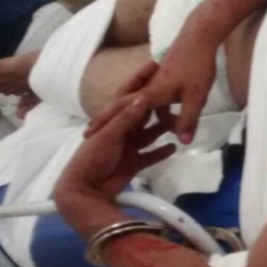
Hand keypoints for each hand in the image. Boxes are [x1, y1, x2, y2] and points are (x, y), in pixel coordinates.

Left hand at [60, 97, 175, 201]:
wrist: (86, 189)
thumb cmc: (92, 157)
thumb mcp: (109, 135)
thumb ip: (126, 118)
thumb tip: (143, 97)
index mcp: (113, 121)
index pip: (130, 102)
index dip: (143, 91)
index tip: (160, 78)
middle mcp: (122, 132)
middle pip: (143, 119)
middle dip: (157, 111)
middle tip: (177, 102)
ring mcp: (129, 148)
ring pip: (149, 136)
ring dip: (162, 130)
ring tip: (179, 125)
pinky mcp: (134, 163)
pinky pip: (151, 155)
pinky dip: (161, 152)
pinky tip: (174, 147)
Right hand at [87, 29, 216, 143]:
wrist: (199, 36)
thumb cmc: (197, 66)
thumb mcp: (196, 96)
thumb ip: (188, 119)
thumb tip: (183, 143)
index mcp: (151, 93)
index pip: (121, 109)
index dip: (104, 121)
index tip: (87, 134)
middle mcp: (148, 86)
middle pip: (124, 104)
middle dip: (111, 117)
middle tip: (96, 131)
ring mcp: (155, 80)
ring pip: (140, 101)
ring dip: (135, 114)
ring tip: (128, 130)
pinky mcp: (164, 77)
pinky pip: (152, 95)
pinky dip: (153, 107)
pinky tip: (163, 116)